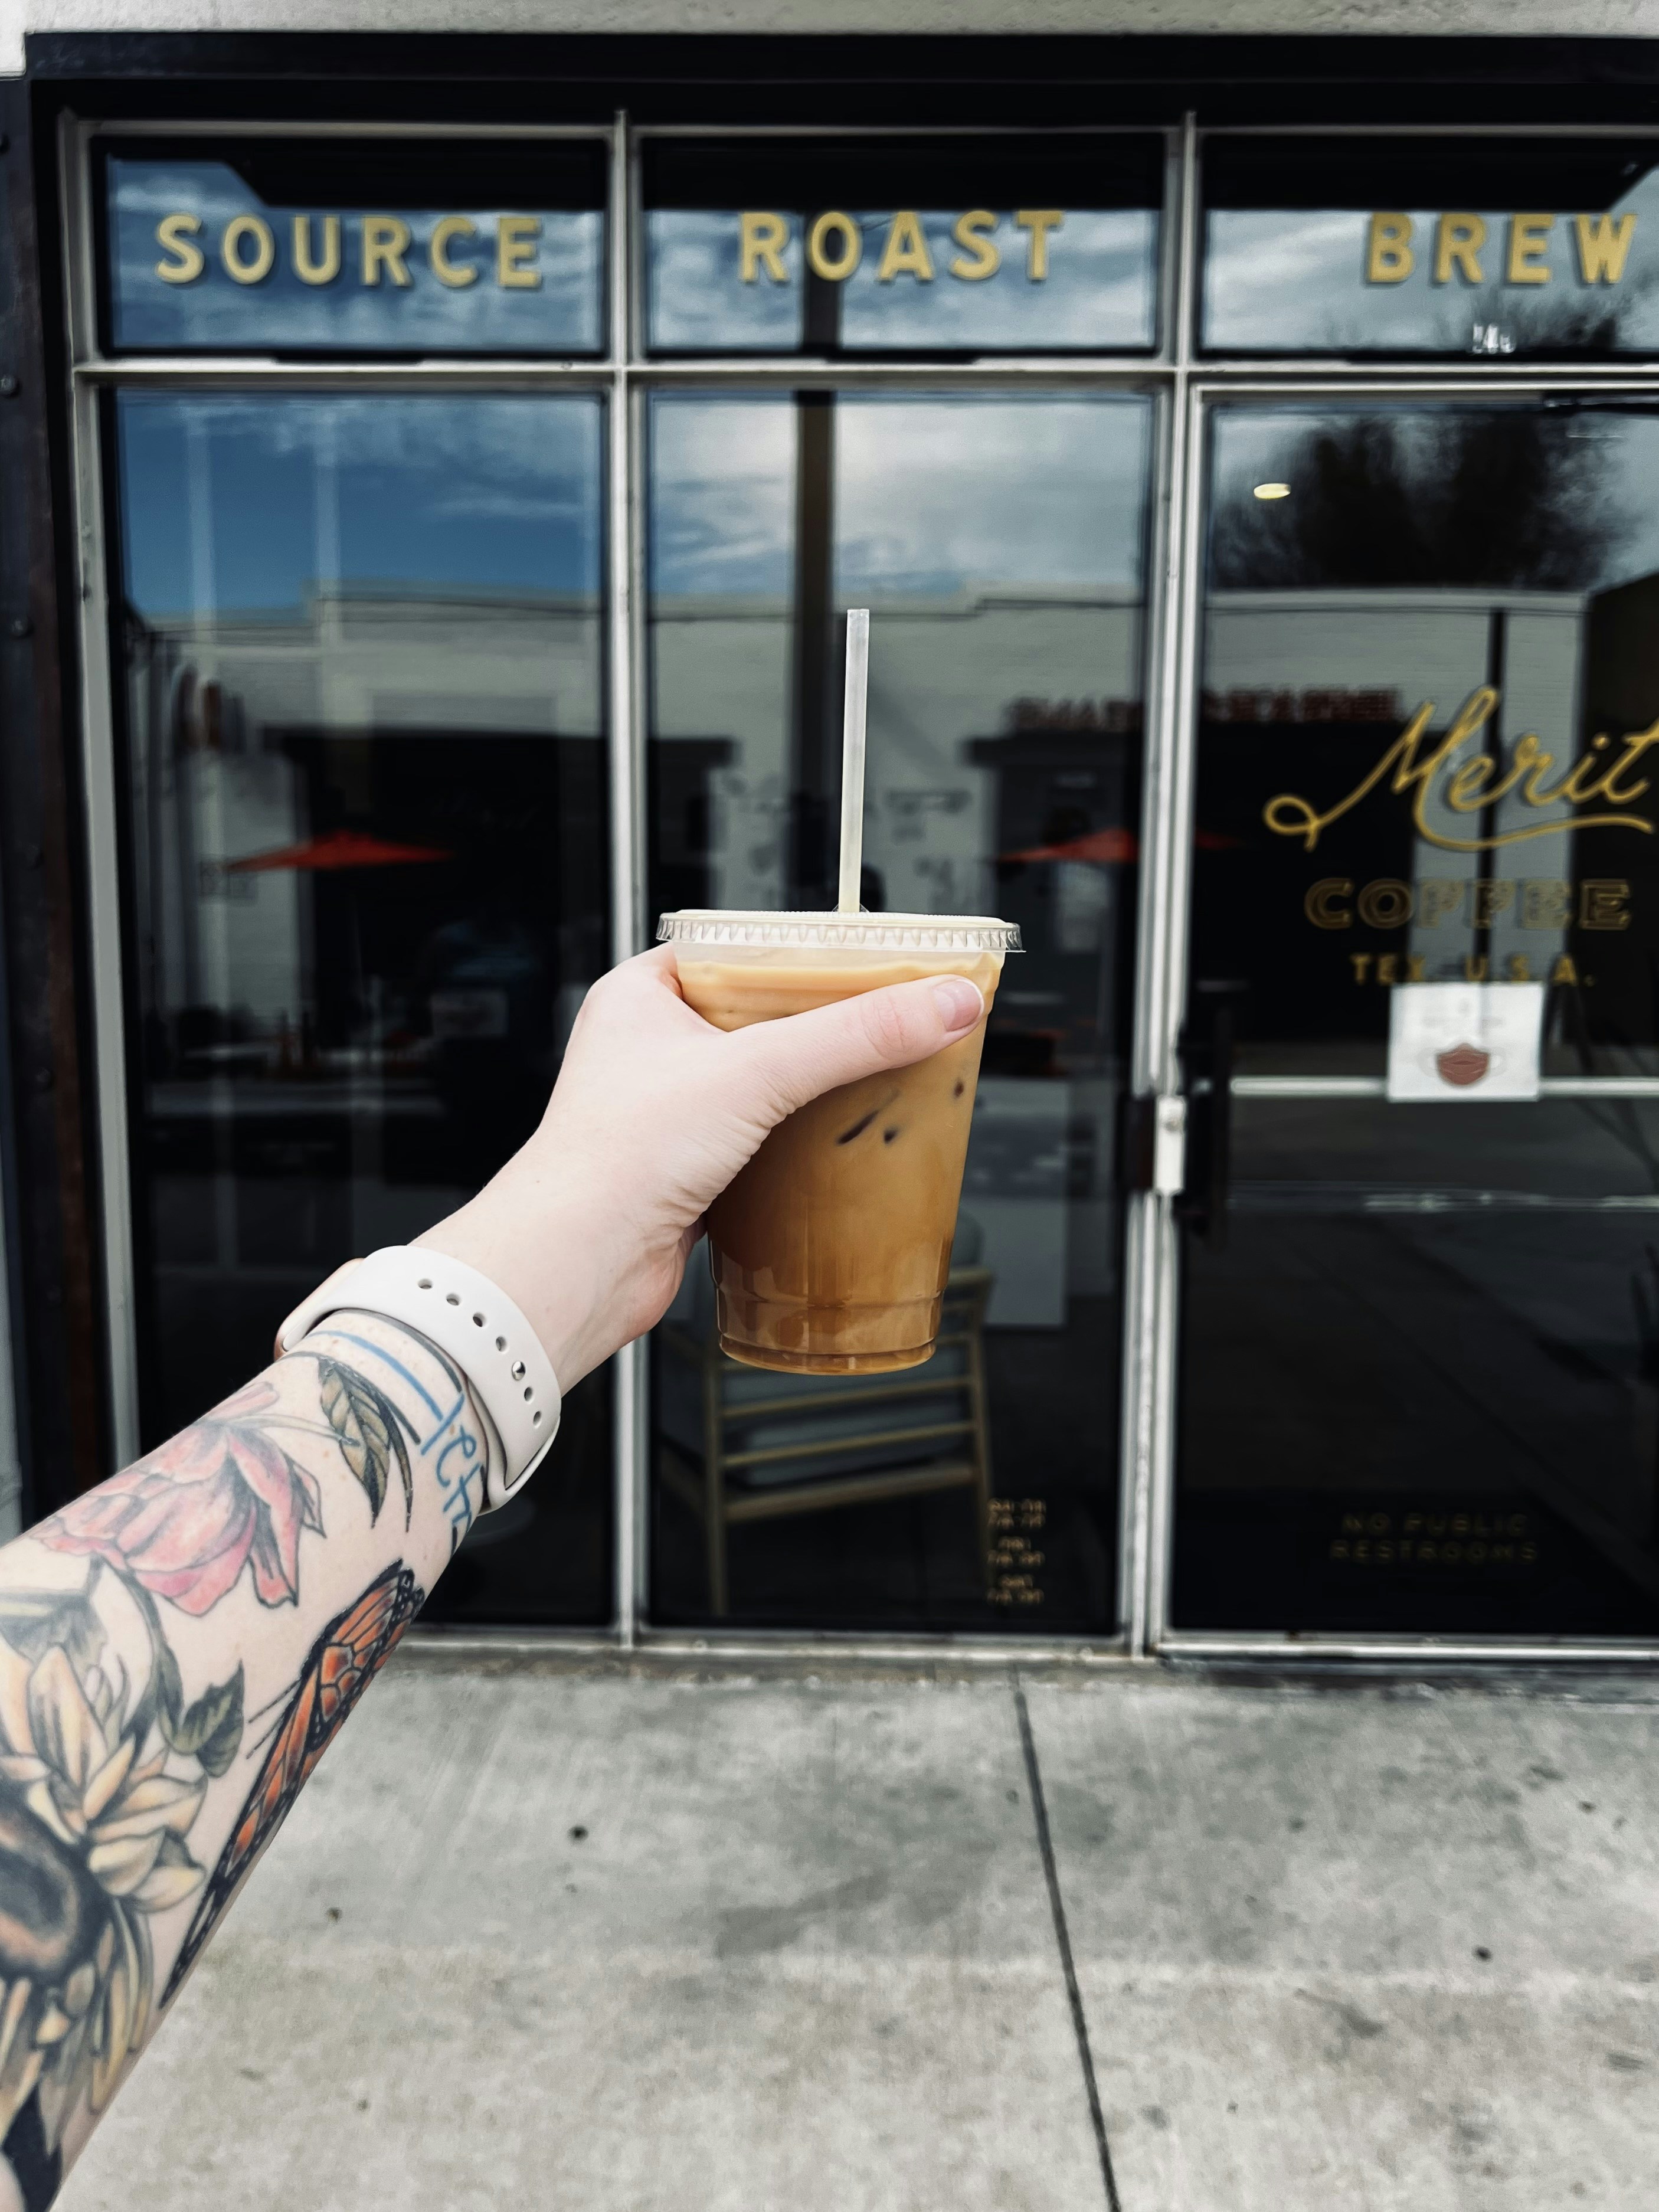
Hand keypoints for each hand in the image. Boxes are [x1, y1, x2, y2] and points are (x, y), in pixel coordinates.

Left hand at [417, 946, 983, 1387]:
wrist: (579, 1263)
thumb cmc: (615, 1157)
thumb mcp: (756, 1070)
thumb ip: (856, 1033)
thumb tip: (941, 1004)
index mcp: (642, 995)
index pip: (741, 952)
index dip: (806, 955)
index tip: (869, 960)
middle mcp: (651, 1050)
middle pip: (764, 1020)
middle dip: (826, 1029)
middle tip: (886, 1022)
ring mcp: (669, 1114)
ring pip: (764, 1087)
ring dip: (816, 1092)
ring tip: (874, 1081)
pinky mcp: (689, 1172)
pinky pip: (761, 1145)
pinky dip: (801, 1146)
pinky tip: (839, 1148)